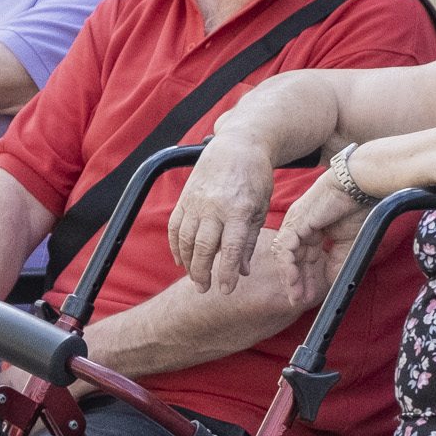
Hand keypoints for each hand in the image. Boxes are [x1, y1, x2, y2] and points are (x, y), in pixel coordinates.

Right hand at [166, 135, 280, 292]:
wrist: (238, 145)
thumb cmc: (255, 178)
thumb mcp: (260, 208)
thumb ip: (249, 241)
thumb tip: (243, 271)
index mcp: (238, 209)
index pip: (230, 248)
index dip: (226, 272)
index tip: (225, 290)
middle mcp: (214, 206)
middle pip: (204, 247)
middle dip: (202, 272)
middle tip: (204, 289)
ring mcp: (196, 201)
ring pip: (185, 239)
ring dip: (188, 262)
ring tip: (194, 277)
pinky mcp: (185, 197)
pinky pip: (175, 226)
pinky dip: (175, 245)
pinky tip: (180, 259)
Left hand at [274, 179, 362, 303]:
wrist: (359, 187)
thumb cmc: (356, 208)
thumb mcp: (347, 243)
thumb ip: (337, 262)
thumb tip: (332, 282)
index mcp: (312, 229)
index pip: (304, 258)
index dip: (307, 278)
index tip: (310, 296)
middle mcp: (300, 227)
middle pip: (293, 260)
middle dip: (297, 282)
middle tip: (300, 301)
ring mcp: (295, 224)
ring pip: (285, 256)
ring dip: (291, 278)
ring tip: (297, 296)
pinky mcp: (295, 222)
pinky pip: (286, 248)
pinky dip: (288, 266)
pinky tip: (294, 280)